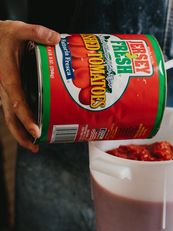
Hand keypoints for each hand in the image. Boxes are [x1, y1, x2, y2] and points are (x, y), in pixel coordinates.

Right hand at [0, 20, 59, 151]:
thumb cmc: (1, 35)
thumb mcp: (17, 30)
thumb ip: (36, 32)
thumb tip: (56, 39)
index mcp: (7, 78)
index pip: (16, 103)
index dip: (26, 119)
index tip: (36, 132)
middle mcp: (4, 89)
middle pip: (10, 118)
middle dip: (21, 135)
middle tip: (36, 147)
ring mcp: (5, 92)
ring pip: (10, 117)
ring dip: (21, 132)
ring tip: (35, 144)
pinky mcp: (9, 91)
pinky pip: (13, 109)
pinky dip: (21, 121)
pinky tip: (33, 126)